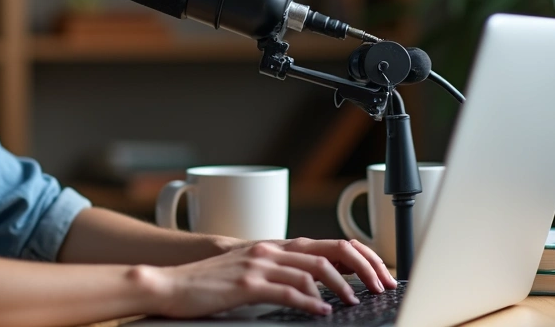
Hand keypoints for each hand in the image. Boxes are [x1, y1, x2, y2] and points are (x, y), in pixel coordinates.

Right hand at [141, 239, 391, 317]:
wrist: (171, 284)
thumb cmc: (212, 282)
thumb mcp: (253, 271)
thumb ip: (283, 272)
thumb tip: (319, 286)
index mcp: (276, 246)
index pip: (331, 242)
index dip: (363, 256)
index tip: (382, 273)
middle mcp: (271, 249)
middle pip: (331, 250)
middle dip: (364, 268)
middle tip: (382, 286)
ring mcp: (259, 264)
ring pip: (314, 269)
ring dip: (341, 287)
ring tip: (354, 302)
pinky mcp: (247, 284)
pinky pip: (287, 291)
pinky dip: (310, 302)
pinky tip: (322, 311)